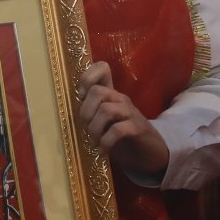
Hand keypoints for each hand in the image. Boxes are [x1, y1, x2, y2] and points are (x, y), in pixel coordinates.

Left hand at [77, 61, 169, 176]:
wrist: (151, 151)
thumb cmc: (123, 138)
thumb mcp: (105, 123)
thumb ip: (91, 114)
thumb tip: (68, 118)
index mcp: (111, 95)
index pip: (102, 69)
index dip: (87, 77)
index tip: (80, 97)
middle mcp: (120, 99)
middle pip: (97, 91)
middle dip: (86, 112)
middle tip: (86, 129)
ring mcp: (130, 112)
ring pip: (106, 110)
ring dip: (94, 129)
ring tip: (95, 142)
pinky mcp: (138, 128)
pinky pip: (118, 130)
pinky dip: (106, 142)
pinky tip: (103, 150)